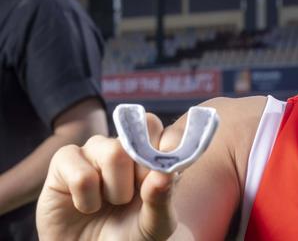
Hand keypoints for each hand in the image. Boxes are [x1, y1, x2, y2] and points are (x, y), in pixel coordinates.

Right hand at [36, 113, 180, 240]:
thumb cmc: (128, 235)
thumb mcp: (155, 223)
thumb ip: (163, 196)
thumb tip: (164, 174)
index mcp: (154, 152)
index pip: (172, 129)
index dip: (172, 145)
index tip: (167, 174)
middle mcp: (127, 143)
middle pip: (144, 128)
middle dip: (144, 170)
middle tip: (136, 195)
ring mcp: (96, 148)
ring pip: (115, 153)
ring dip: (117, 190)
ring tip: (109, 203)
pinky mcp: (65, 159)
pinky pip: (82, 175)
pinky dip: (87, 200)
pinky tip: (86, 206)